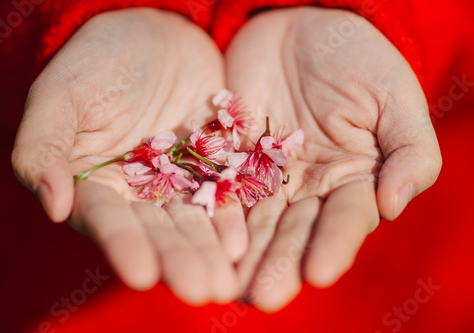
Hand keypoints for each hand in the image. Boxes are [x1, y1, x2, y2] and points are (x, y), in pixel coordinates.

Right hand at [12, 9, 246, 303]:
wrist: (153, 33)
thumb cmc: (99, 60)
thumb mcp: (62, 95)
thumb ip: (44, 146)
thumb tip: (53, 205)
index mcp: (96, 183)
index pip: (108, 221)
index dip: (124, 246)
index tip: (141, 273)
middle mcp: (138, 193)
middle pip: (158, 232)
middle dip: (178, 261)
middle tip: (200, 289)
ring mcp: (179, 182)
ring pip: (193, 222)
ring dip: (210, 252)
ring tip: (226, 280)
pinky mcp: (213, 166)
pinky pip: (224, 195)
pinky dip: (233, 217)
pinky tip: (244, 240)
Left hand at [225, 7, 441, 310]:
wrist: (300, 24)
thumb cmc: (357, 57)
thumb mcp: (394, 98)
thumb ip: (408, 152)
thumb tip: (393, 206)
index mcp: (352, 179)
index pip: (344, 219)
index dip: (334, 245)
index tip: (319, 272)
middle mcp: (308, 187)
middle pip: (293, 232)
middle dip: (279, 264)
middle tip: (263, 297)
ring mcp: (265, 176)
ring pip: (254, 222)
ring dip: (242, 255)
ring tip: (229, 287)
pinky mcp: (229, 159)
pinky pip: (219, 190)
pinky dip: (213, 217)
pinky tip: (204, 243)